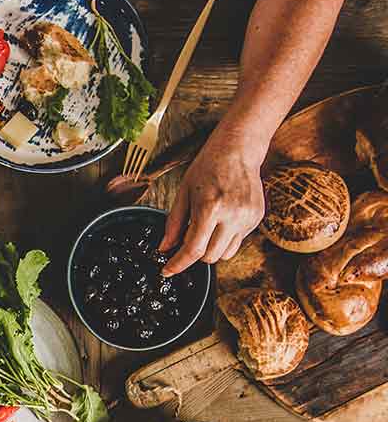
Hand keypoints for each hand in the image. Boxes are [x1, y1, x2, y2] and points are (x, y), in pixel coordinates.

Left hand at [159, 127, 267, 275]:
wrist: (238, 150)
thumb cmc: (208, 167)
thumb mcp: (183, 193)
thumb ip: (174, 223)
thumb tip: (164, 248)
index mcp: (211, 208)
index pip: (194, 249)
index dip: (178, 264)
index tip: (167, 271)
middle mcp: (233, 215)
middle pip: (210, 257)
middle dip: (195, 254)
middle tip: (189, 238)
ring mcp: (248, 218)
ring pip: (225, 254)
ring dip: (211, 249)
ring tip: (207, 227)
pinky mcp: (257, 218)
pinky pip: (238, 242)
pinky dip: (225, 238)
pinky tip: (222, 219)